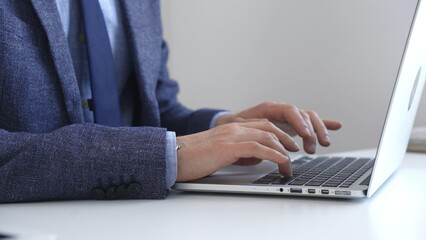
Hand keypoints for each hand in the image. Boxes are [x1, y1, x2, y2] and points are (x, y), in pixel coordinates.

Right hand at [176, 121, 297, 181]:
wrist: (174, 156)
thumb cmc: (193, 157)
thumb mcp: (220, 152)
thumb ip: (238, 151)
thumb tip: (255, 158)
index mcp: (232, 128)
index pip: (262, 125)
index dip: (279, 134)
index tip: (289, 145)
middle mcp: (234, 128)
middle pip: (269, 127)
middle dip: (287, 139)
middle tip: (296, 152)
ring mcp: (231, 135)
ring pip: (267, 136)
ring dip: (283, 151)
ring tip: (290, 163)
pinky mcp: (228, 147)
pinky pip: (257, 148)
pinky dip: (273, 154)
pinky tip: (281, 161)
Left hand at [216, 101, 341, 153]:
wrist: (230, 125)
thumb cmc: (234, 127)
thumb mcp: (240, 129)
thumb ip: (253, 132)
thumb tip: (262, 143)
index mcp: (269, 108)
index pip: (290, 110)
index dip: (300, 122)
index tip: (305, 136)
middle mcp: (281, 111)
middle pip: (303, 114)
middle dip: (312, 130)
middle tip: (312, 148)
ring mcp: (287, 118)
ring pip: (309, 119)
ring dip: (318, 131)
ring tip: (323, 145)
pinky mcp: (291, 125)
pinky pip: (309, 122)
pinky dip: (323, 124)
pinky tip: (336, 126)